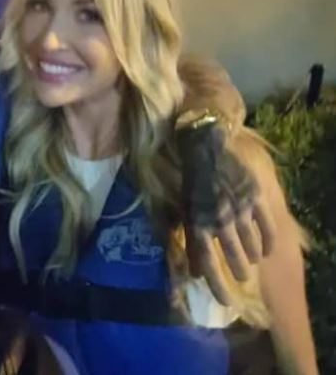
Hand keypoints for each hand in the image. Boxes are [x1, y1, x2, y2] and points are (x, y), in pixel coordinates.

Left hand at [176, 120, 276, 305]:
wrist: (205, 151)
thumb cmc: (192, 185)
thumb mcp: (184, 212)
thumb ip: (190, 241)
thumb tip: (194, 272)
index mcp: (197, 224)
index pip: (207, 262)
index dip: (216, 285)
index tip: (226, 302)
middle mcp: (218, 220)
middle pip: (233, 258)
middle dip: (238, 272)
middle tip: (241, 278)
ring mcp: (239, 209)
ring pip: (251, 246)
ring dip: (251, 258)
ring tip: (250, 263)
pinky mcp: (255, 199)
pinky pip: (268, 229)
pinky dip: (268, 243)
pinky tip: (265, 249)